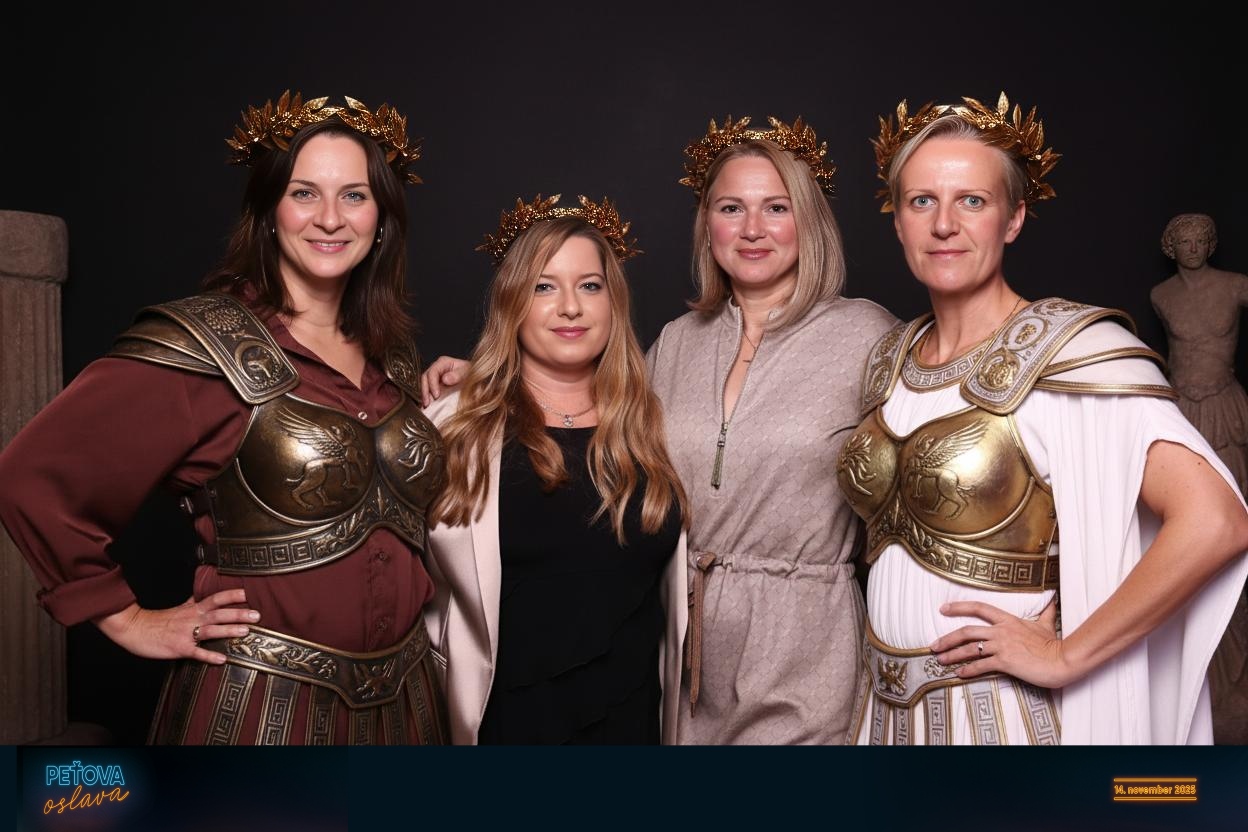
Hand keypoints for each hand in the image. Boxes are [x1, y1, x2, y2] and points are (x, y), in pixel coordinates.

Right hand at [93, 589, 259, 664]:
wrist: (133, 628)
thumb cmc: (157, 620)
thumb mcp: (179, 608)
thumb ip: (193, 602)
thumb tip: (203, 593)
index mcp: (193, 609)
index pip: (215, 599)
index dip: (231, 596)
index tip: (248, 594)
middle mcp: (192, 619)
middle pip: (218, 614)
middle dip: (238, 614)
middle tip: (257, 615)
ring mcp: (186, 634)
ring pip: (211, 630)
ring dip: (228, 630)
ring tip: (246, 632)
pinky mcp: (178, 648)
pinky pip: (196, 653)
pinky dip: (209, 656)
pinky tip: (222, 659)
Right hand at [420, 355, 468, 405]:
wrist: (475, 380)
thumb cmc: (471, 373)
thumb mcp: (467, 372)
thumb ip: (457, 374)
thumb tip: (445, 379)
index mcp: (443, 362)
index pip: (433, 372)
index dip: (432, 384)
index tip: (436, 395)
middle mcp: (437, 369)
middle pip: (425, 378)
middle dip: (425, 391)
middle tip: (428, 403)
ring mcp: (435, 377)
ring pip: (425, 385)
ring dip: (425, 396)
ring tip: (427, 406)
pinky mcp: (435, 386)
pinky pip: (428, 391)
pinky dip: (428, 398)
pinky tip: (429, 406)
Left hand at [928, 598, 1071, 688]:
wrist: (1063, 660)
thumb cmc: (1054, 644)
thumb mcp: (1047, 624)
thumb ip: (1045, 611)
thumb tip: (1051, 598)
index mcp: (1008, 620)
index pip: (979, 608)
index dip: (959, 607)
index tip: (943, 609)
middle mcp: (1001, 631)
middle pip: (967, 631)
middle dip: (947, 639)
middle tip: (933, 645)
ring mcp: (1002, 646)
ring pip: (970, 649)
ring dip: (952, 655)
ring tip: (940, 660)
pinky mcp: (1005, 662)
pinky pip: (981, 665)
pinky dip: (968, 669)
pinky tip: (959, 673)